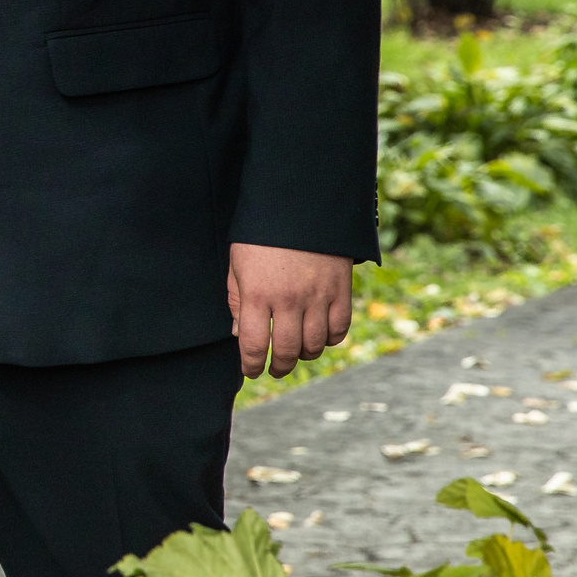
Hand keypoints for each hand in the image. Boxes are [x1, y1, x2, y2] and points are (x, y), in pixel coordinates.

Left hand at [228, 243, 352, 377]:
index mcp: (257, 293)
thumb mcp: (237, 263)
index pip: (254, 344)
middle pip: (287, 351)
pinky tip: (319, 338)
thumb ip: (236, 300)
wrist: (299, 206)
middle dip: (279, 366)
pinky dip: (329, 340)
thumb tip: (240, 335)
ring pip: (315, 345)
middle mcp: (288, 300)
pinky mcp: (340, 291)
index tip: (250, 371)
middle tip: (274, 369)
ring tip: (296, 355)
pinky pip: (339, 329)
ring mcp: (317, 297)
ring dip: (304, 356)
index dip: (251, 364)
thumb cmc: (261, 235)